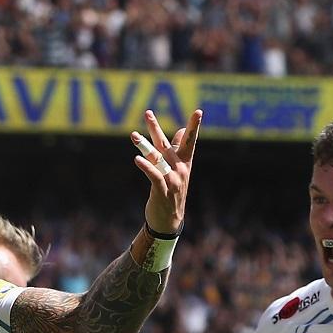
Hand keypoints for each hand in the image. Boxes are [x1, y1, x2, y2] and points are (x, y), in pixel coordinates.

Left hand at [134, 108, 201, 234]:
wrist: (170, 220)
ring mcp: (172, 180)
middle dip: (156, 128)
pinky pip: (154, 175)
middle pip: (165, 145)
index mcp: (184, 163)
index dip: (193, 127)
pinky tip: (137, 159)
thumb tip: (180, 130)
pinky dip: (146, 167)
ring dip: (144, 146)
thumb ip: (177, 149)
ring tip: (133, 135)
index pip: (189, 141)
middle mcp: (179, 169)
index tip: (199, 112)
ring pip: (156, 158)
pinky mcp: (162, 190)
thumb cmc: (172, 191)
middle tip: (147, 113)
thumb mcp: (177, 169)